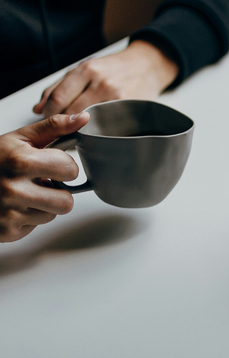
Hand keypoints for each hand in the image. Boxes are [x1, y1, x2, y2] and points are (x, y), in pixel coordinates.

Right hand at [0, 113, 89, 241]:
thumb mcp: (20, 138)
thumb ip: (54, 128)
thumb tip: (83, 118)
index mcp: (20, 161)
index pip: (71, 170)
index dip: (63, 166)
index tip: (50, 164)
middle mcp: (13, 189)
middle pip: (67, 201)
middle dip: (57, 191)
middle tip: (39, 182)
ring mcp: (9, 213)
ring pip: (53, 215)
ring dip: (44, 205)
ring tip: (25, 193)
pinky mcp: (7, 231)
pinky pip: (35, 227)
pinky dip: (29, 217)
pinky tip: (15, 205)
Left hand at [33, 40, 178, 117]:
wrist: (148, 66)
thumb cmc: (114, 68)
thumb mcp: (85, 68)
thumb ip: (59, 87)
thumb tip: (37, 109)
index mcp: (87, 69)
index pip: (58, 98)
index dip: (49, 113)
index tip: (48, 119)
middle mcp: (102, 82)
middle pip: (71, 112)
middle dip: (62, 123)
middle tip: (61, 127)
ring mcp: (117, 97)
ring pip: (88, 121)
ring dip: (79, 128)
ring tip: (78, 129)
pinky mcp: (130, 108)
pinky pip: (107, 125)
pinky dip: (98, 130)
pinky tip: (96, 129)